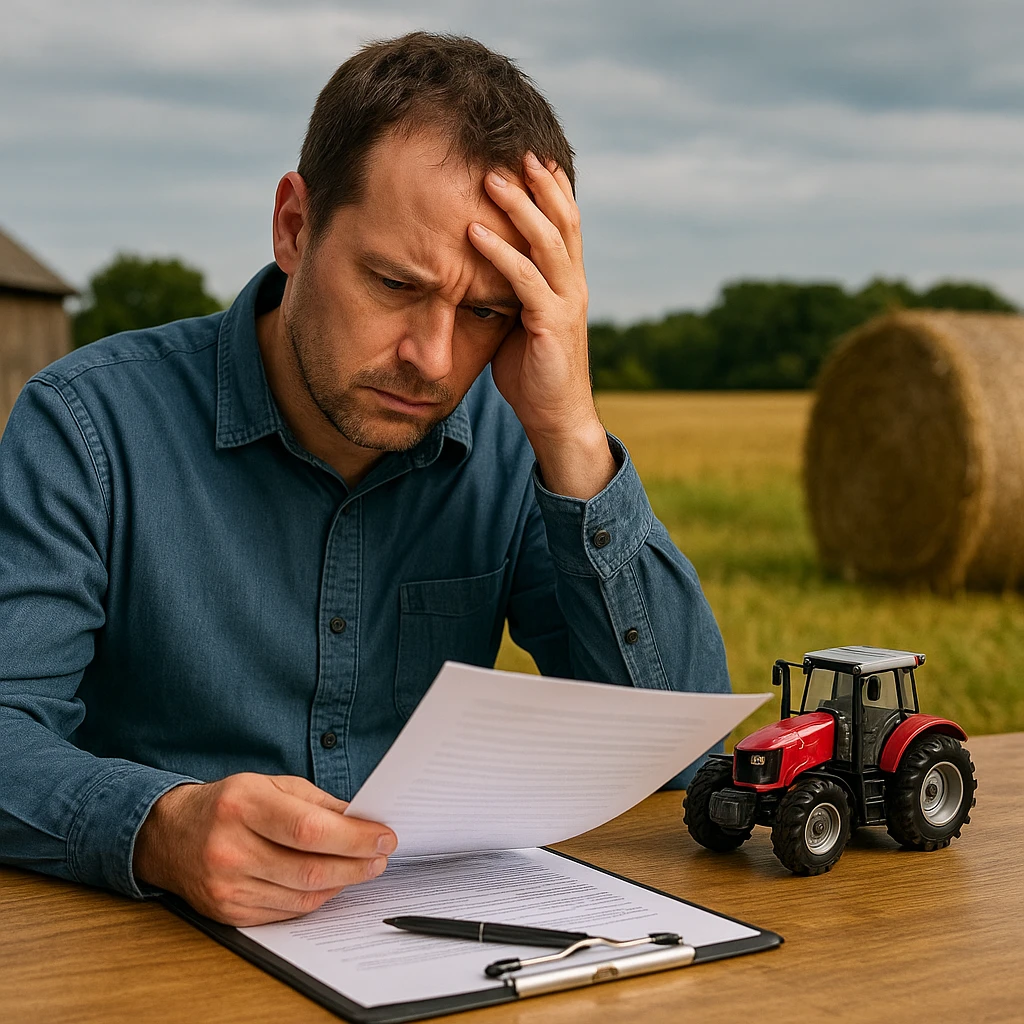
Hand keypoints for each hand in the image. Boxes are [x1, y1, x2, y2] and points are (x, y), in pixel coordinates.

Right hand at [133, 774, 396, 925]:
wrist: (169, 835)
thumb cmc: (228, 804)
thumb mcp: (270, 785)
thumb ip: (317, 803)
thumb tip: (362, 820)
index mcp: (243, 806)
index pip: (309, 830)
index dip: (353, 838)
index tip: (383, 837)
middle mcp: (230, 848)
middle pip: (309, 869)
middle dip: (356, 865)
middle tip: (381, 856)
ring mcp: (226, 886)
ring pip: (301, 896)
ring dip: (341, 883)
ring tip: (363, 868)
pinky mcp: (227, 913)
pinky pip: (286, 912)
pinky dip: (316, 899)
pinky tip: (330, 883)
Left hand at [469, 153, 615, 499]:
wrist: (556, 417)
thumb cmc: (533, 372)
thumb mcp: (520, 321)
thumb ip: (510, 291)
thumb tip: (479, 269)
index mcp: (568, 282)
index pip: (566, 223)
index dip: (552, 188)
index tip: (529, 156)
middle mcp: (573, 285)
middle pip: (562, 220)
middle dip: (538, 183)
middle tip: (511, 150)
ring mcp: (566, 303)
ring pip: (547, 241)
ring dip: (518, 206)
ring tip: (490, 178)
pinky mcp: (551, 324)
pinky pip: (525, 279)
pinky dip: (499, 253)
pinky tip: (474, 232)